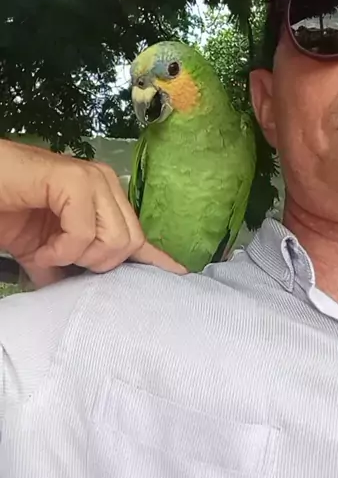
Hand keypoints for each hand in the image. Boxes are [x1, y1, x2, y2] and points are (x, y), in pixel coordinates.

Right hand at [0, 139, 186, 286]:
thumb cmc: (9, 212)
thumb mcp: (45, 252)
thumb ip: (68, 270)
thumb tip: (88, 299)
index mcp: (105, 199)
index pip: (140, 234)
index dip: (158, 258)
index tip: (179, 275)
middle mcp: (106, 185)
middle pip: (131, 243)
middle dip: (95, 263)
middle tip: (61, 260)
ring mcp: (92, 179)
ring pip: (116, 240)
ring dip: (78, 256)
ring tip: (49, 251)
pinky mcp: (74, 179)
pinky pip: (85, 232)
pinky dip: (61, 249)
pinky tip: (42, 248)